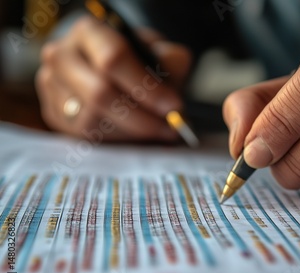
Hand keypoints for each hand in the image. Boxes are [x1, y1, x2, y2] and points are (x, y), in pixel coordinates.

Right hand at [36, 15, 191, 140]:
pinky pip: (85, 136)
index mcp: (89, 32)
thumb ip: (170, 60)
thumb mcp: (158, 53)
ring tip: (158, 131)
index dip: (146, 87)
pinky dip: (118, 140)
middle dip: (142, 117)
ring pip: (92, 120)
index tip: (173, 106)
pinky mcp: (54, 114)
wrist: (114, 73)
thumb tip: (174, 74)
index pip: (113, 59)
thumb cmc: (138, 61)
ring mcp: (52, 86)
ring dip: (132, 132)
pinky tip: (137, 134)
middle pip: (100, 94)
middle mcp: (62, 56)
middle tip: (171, 127)